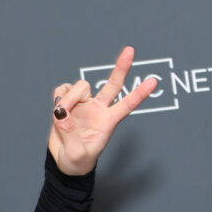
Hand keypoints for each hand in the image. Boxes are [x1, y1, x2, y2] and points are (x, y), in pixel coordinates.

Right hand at [48, 46, 156, 174]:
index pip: (127, 104)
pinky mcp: (67, 102)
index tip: (154, 81)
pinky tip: (58, 109)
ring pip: (80, 86)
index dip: (140, 93)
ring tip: (62, 115)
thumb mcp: (76, 155)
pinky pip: (63, 89)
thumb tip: (62, 113)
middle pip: (113, 84)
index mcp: (108, 121)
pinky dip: (59, 97)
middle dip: (121, 67)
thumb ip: (70, 134)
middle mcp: (98, 109)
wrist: (64, 162)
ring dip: (69, 98)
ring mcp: (83, 103)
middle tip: (130, 50)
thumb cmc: (77, 161)